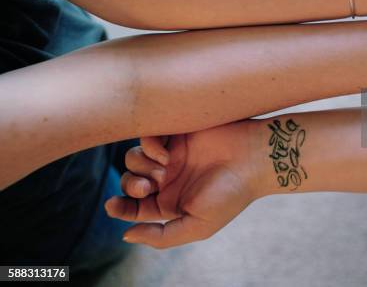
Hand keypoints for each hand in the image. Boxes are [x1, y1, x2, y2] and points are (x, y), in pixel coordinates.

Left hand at [106, 121, 259, 248]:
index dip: (119, 207)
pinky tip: (165, 153)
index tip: (112, 206)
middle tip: (148, 187)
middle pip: (129, 180)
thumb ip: (162, 237)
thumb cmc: (231, 194)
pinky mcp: (176, 131)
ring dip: (141, 166)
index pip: (133, 206)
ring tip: (166, 169)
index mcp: (171, 201)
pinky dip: (149, 145)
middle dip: (131, 186)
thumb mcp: (197, 226)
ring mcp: (171, 153)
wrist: (254, 158)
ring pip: (134, 158)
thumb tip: (126, 236)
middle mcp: (168, 178)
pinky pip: (147, 136)